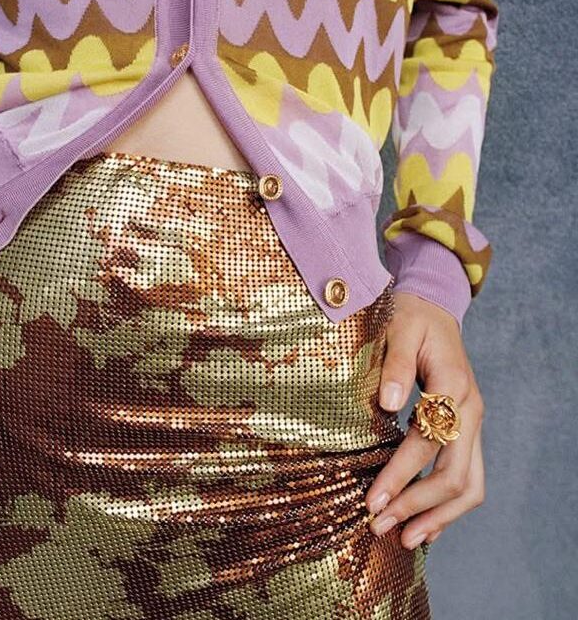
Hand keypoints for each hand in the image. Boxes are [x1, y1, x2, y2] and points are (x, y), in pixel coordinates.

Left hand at [365, 292, 484, 548]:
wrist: (434, 304)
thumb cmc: (412, 316)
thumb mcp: (400, 330)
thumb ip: (395, 367)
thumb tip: (387, 403)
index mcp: (454, 388)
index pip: (428, 444)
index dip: (400, 475)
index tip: (372, 501)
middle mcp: (470, 412)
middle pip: (455, 476)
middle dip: (418, 507)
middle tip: (381, 529)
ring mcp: (472, 423)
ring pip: (469, 484)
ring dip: (438, 516)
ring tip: (405, 540)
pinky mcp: (465, 430)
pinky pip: (466, 477)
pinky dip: (448, 506)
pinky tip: (425, 525)